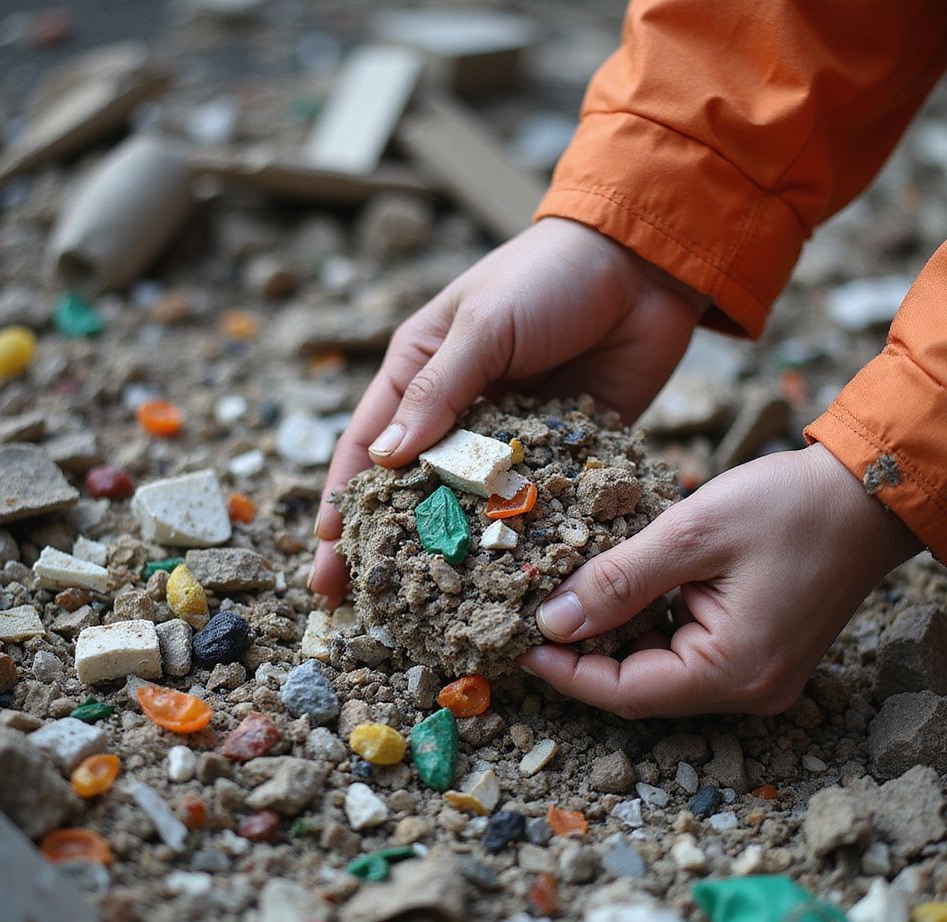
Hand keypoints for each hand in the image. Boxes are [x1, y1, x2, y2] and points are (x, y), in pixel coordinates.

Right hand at [310, 216, 707, 604]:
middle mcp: (456, 412)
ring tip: (434, 607)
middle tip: (366, 605)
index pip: (365, 447)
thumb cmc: (548, 277)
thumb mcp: (483, 326)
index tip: (326, 561)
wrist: (643, 266)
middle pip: (410, 488)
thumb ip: (437, 392)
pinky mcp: (556, 453)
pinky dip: (517, 536)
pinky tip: (509, 578)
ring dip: (451, 551)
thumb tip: (383, 459)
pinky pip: (530, 501)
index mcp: (419, 372)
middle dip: (388, 545)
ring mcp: (506, 438)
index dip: (341, 505)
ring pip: (469, 505)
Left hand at [519, 444, 921, 716]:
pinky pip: (687, 653)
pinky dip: (648, 626)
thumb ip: (617, 582)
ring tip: (572, 598)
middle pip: (642, 688)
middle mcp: (748, 689)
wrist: (865, 494)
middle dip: (585, 655)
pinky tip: (622, 592)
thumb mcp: (691, 535)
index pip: (626, 692)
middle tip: (537, 616)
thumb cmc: (789, 506)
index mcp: (735, 671)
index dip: (567, 673)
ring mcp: (757, 675)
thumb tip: (554, 621)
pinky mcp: (758, 653)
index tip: (520, 646)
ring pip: (661, 670)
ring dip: (615, 637)